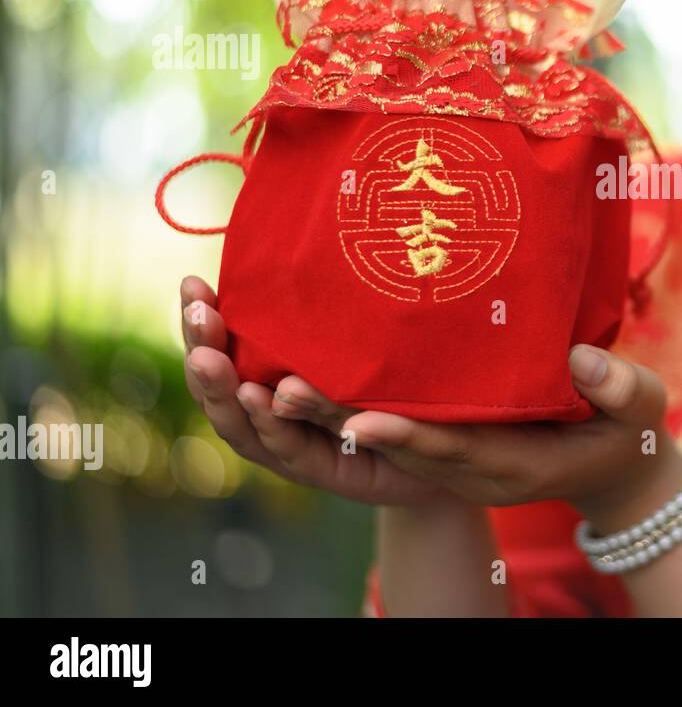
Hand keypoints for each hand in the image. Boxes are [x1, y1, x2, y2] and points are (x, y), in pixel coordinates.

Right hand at [179, 275, 448, 505]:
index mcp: (276, 379)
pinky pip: (294, 451)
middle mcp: (278, 415)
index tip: (192, 283)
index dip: (203, 322)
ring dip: (225, 393)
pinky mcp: (329, 472)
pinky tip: (263, 397)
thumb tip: (304, 246)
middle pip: (224, 390)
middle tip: (198, 316)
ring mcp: (298, 447)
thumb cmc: (406, 383)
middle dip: (204, 352)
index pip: (226, 352)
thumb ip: (332, 317)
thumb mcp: (370, 341)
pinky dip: (274, 425)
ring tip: (211, 360)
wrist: (452, 445)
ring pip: (245, 427)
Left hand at [273, 343, 681, 530]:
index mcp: (515, 465)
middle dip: (340, 423)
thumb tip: (581, 359)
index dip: (405, 437)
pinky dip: (349, 409)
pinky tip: (307, 375)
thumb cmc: (631, 432)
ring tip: (274, 384)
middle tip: (281, 392)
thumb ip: (617, 387)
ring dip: (328, 417)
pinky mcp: (449, 444)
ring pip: (384, 440)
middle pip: (398, 447)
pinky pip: (393, 429)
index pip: (451, 451)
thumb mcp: (640, 408)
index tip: (357, 423)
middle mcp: (474, 470)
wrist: (615, 469)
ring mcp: (458, 462)